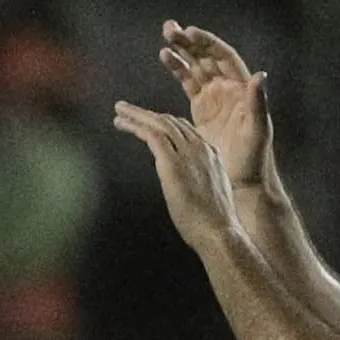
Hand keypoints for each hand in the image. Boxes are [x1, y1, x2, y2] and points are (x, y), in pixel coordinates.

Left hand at [111, 102, 239, 255]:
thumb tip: (185, 186)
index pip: (185, 130)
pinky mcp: (172, 163)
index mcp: (211, 154)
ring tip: (120, 111)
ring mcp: (187, 154)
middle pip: (170, 122)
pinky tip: (122, 123)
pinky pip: (152, 136)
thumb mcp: (209, 194)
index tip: (150, 121)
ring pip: (159, 124)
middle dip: (147, 114)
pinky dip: (135, 126)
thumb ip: (198, 181)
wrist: (219, 231)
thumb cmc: (214, 223)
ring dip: (137, 115)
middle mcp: (200, 148)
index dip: (165, 123)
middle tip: (127, 109)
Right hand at [157, 21, 271, 187]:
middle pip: (208, 57)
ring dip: (182, 51)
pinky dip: (177, 69)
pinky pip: (188, 83)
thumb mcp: (257, 131)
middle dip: (190, 42)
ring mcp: (214, 97)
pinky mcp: (201, 109)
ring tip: (165, 38)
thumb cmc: (254, 158)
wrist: (242, 179)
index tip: (191, 32)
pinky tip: (165, 57)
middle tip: (170, 29)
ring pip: (196, 66)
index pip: (224, 57)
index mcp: (242, 89)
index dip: (208, 43)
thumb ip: (257, 102)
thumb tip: (260, 74)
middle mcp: (229, 88)